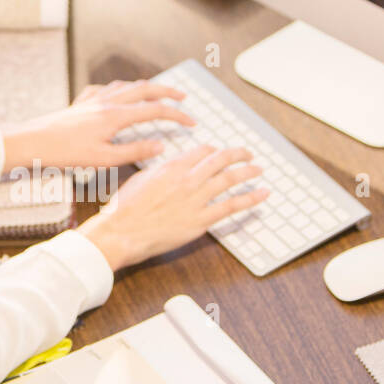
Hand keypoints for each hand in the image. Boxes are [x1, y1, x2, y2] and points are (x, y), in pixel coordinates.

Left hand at [0, 79, 195, 171]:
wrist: (31, 142)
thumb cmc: (64, 153)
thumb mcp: (103, 159)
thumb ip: (134, 150)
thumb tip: (161, 145)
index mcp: (115, 116)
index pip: (155, 111)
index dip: (177, 115)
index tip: (191, 122)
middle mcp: (106, 102)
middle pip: (145, 89)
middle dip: (167, 92)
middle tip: (183, 99)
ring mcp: (92, 99)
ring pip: (126, 85)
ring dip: (145, 88)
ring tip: (156, 94)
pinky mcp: (80, 103)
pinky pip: (105, 89)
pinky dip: (119, 89)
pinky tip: (118, 95)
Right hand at [78, 145, 269, 270]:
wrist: (121, 232)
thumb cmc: (124, 209)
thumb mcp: (141, 179)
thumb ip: (160, 170)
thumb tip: (170, 166)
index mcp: (171, 167)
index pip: (202, 152)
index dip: (214, 151)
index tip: (220, 153)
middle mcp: (187, 179)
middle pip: (220, 160)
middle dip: (237, 155)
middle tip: (247, 154)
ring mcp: (196, 200)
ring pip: (230, 180)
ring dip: (247, 172)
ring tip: (258, 170)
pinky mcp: (201, 221)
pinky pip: (231, 206)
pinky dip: (250, 198)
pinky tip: (262, 194)